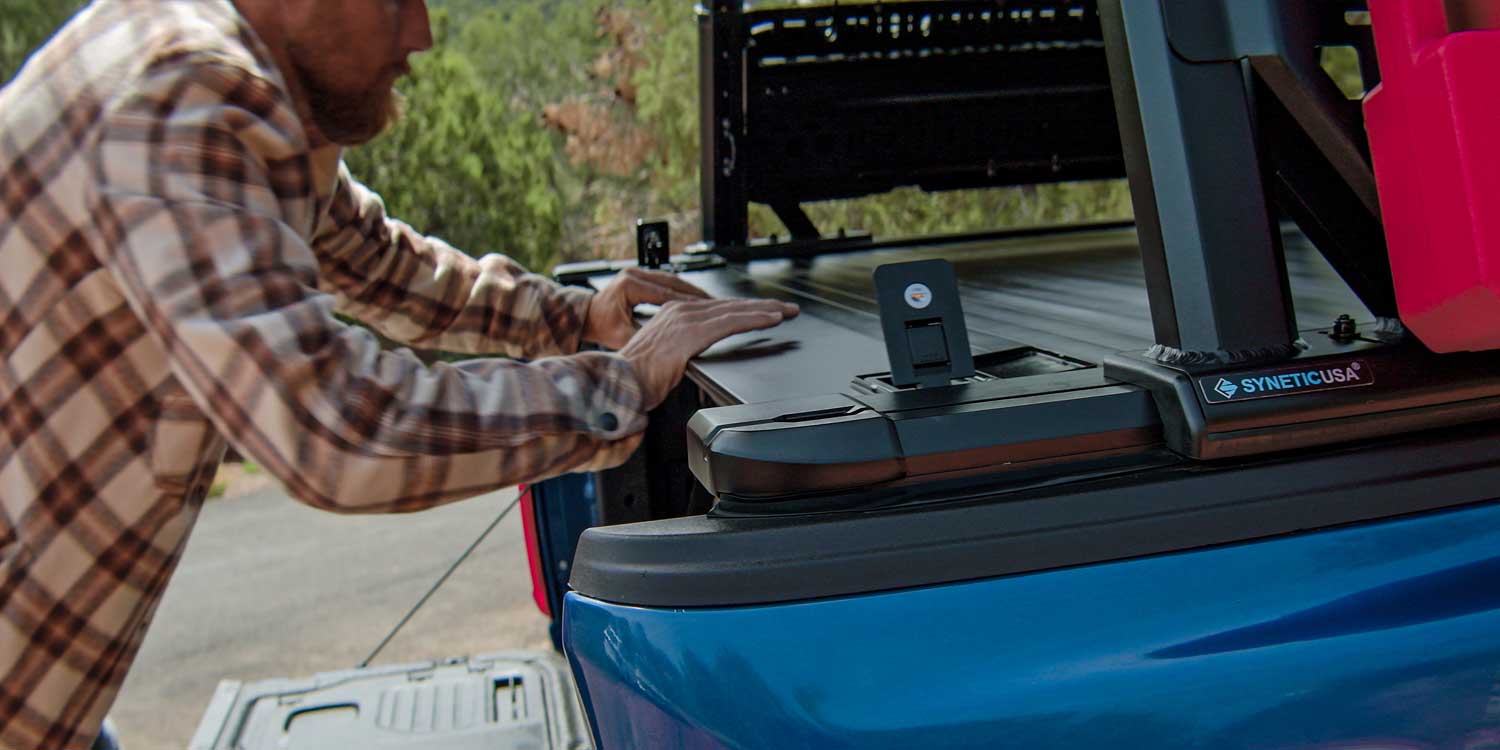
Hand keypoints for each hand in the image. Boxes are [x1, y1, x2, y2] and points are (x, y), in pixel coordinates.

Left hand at [583, 267, 711, 349]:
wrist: (587, 316)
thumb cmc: (601, 326)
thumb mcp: (622, 336)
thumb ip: (644, 336)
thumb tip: (665, 346)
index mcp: (629, 285)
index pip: (666, 293)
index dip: (689, 304)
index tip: (708, 312)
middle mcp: (634, 273)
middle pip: (674, 283)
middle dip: (697, 295)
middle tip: (719, 305)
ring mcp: (638, 272)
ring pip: (673, 280)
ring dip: (693, 292)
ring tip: (712, 303)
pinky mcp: (641, 275)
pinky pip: (668, 282)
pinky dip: (683, 291)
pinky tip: (697, 300)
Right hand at [620, 298, 799, 409]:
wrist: (617, 383)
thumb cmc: (634, 379)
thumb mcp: (663, 359)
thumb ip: (680, 352)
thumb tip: (688, 359)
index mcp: (673, 315)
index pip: (717, 309)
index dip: (744, 309)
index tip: (765, 311)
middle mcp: (680, 311)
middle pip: (730, 305)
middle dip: (761, 306)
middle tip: (786, 307)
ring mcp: (686, 319)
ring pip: (734, 310)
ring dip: (765, 310)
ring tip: (786, 311)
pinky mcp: (691, 332)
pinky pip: (730, 323)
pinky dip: (754, 319)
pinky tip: (772, 319)